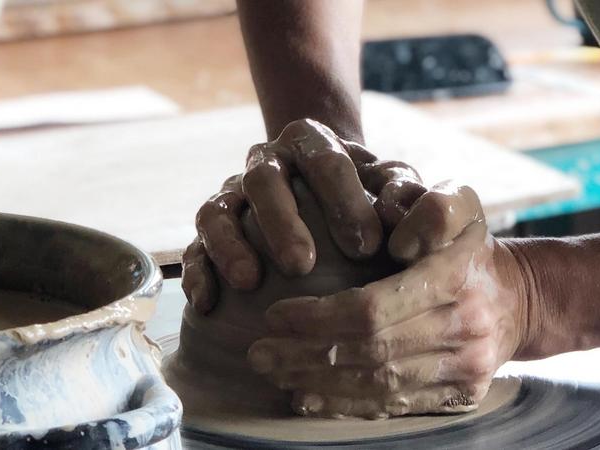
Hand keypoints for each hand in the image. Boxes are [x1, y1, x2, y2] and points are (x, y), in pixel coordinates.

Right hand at [182, 119, 428, 313]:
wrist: (323, 188)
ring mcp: (233, 193)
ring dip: (231, 245)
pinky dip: (198, 272)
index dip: (345, 200)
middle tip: (302, 265)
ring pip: (219, 210)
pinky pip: (195, 245)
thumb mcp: (390, 184)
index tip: (368, 246)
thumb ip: (403, 191)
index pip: (325, 161)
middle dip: (282, 222)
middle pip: (264, 182)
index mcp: (311, 142)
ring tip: (249, 282)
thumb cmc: (366, 193)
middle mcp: (265, 162)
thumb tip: (399, 213)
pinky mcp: (211, 227)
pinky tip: (208, 302)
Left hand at [244, 184, 535, 418]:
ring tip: (274, 373)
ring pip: (377, 386)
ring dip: (318, 384)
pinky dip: (345, 405)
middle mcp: (462, 330)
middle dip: (305, 355)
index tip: (275, 314)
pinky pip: (394, 407)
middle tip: (258, 352)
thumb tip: (396, 241)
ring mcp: (464, 370)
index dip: (317, 318)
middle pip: (368, 353)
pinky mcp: (459, 397)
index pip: (372, 309)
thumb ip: (431, 208)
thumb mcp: (460, 204)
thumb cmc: (470, 247)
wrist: (522, 300)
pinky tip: (307, 396)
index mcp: (454, 280)